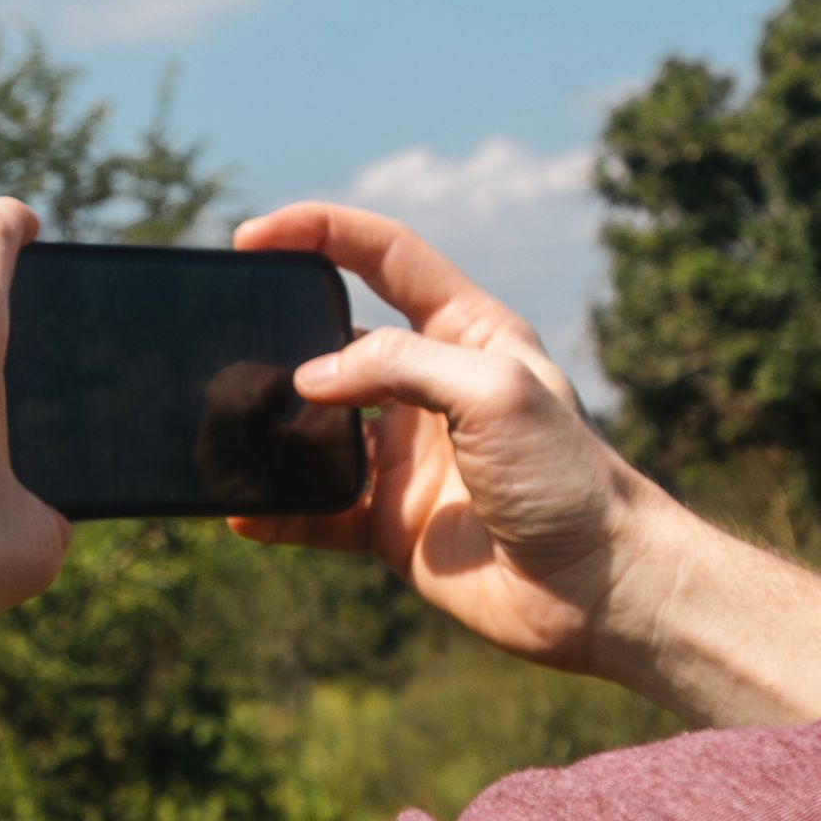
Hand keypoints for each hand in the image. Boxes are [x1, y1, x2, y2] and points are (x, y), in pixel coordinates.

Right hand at [225, 198, 681, 680]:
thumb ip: (401, 365)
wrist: (599, 588)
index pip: (382, 255)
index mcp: (467, 332)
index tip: (251, 236)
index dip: (318, 232)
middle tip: (221, 341)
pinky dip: (278, 510)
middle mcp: (431, 388)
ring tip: (224, 427)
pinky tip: (242, 512)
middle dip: (280, 336)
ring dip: (270, 428)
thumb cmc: (568, 477)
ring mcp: (407, 457)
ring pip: (316, 429)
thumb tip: (310, 378)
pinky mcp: (391, 523)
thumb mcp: (494, 392)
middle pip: (336, 341)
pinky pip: (317, 510)